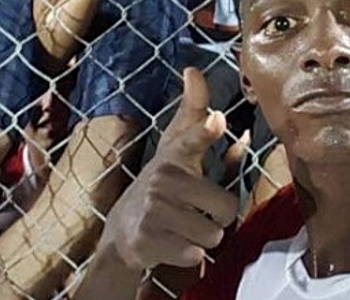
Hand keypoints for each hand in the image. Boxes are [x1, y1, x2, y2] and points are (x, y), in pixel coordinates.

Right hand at [98, 68, 240, 269]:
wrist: (122, 230)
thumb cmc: (162, 187)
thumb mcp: (177, 153)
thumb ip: (200, 127)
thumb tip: (214, 95)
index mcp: (175, 155)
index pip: (191, 139)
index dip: (206, 129)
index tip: (218, 118)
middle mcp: (162, 178)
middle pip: (227, 208)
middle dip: (220, 217)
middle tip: (200, 212)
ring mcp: (153, 208)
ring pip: (213, 235)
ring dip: (206, 239)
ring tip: (186, 229)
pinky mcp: (147, 238)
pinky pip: (195, 254)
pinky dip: (190, 255)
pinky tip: (174, 244)